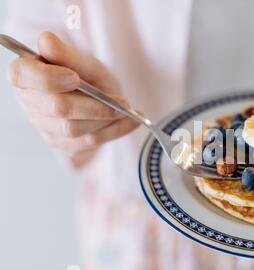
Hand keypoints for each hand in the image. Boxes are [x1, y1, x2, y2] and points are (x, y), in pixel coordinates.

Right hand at [7, 32, 138, 167]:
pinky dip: (115, 130)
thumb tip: (46, 40)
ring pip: (74, 128)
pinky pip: (88, 142)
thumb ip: (67, 55)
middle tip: (121, 101)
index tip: (74, 77)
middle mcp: (31, 103)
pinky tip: (131, 121)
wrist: (103, 100)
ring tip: (126, 109)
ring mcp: (45, 127)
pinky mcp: (63, 144)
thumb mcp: (84, 63)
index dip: (48, 78)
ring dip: (105, 119)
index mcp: (27, 74)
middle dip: (93, 105)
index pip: (22, 75)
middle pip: (57, 107)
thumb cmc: (89, 78)